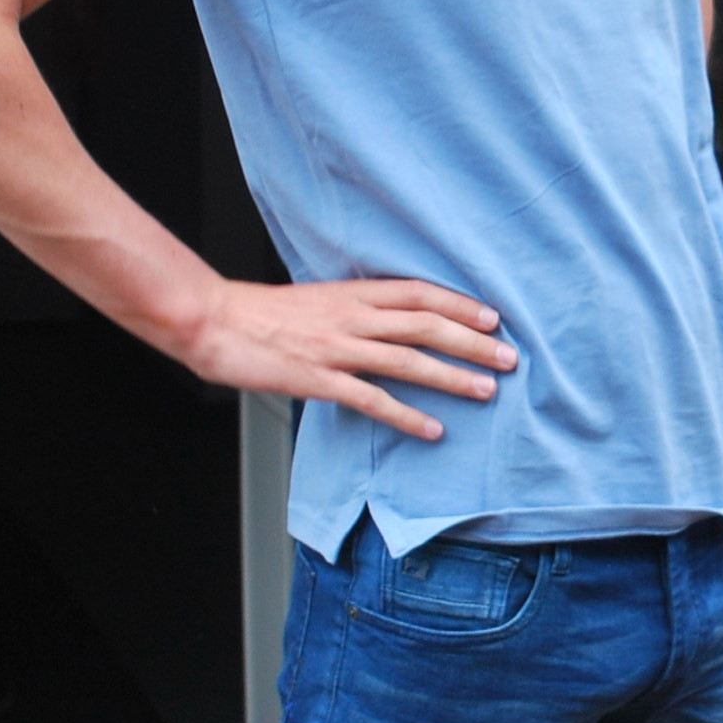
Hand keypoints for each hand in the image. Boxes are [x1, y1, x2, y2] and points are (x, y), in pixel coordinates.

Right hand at [182, 274, 517, 438]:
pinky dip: (406, 416)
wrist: (213, 320)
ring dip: (452, 376)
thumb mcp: (316, 299)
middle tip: (509, 356)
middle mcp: (351, 317)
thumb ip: (352, 308)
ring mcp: (337, 348)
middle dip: (472, 341)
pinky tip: (432, 429)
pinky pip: (372, 399)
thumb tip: (385, 321)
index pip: (418, 293)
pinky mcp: (319, 379)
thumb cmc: (260, 313)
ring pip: (408, 360)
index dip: (459, 304)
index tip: (492, 318)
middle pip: (425, 324)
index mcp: (351, 293)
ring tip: (487, 390)